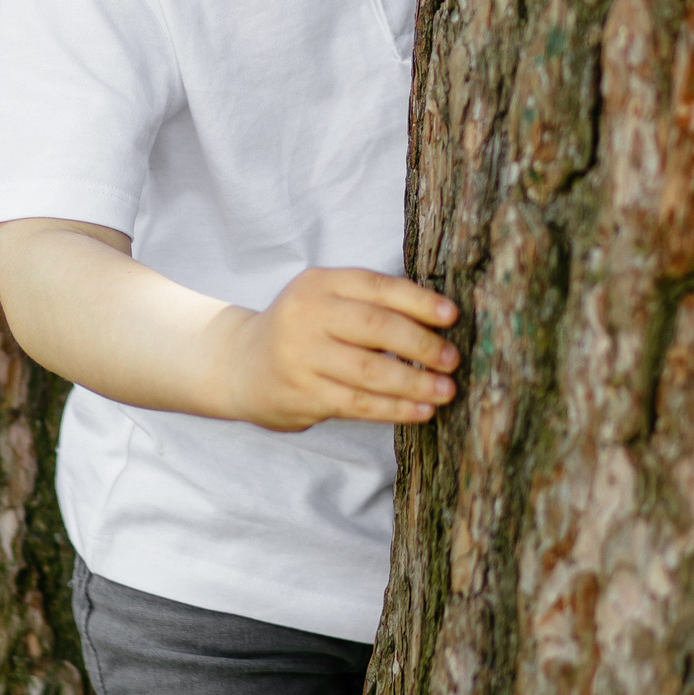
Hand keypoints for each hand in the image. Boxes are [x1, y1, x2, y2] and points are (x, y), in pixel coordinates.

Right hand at [214, 267, 460, 430]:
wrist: (240, 365)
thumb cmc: (302, 329)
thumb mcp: (324, 300)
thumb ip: (368, 302)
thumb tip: (437, 319)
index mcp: (319, 283)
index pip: (376, 287)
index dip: (418, 301)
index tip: (452, 316)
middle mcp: (307, 315)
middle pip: (375, 328)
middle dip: (421, 344)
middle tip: (453, 359)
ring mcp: (302, 357)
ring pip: (370, 371)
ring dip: (415, 383)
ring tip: (446, 390)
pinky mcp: (303, 394)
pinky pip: (358, 403)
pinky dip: (394, 409)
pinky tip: (421, 411)